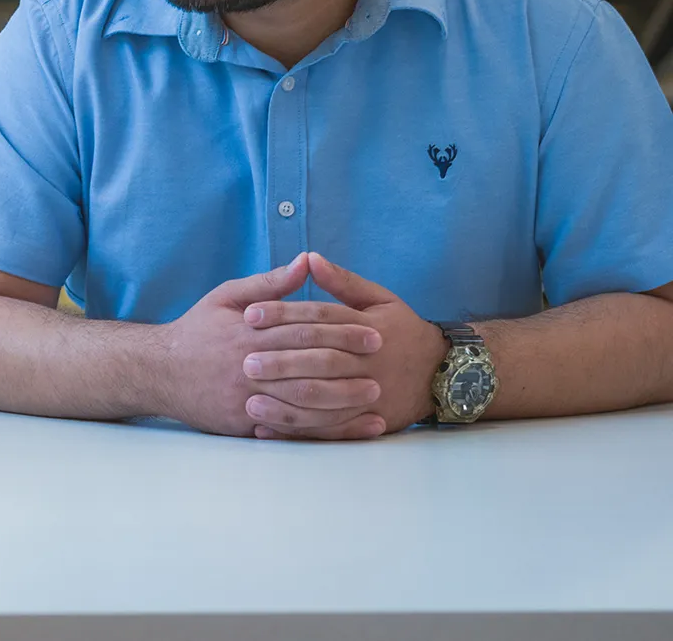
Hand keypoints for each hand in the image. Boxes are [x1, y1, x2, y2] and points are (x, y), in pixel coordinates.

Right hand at [159, 254, 383, 437]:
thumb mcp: (226, 296)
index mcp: (248, 331)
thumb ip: (268, 283)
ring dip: (342, 400)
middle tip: (382, 363)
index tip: (373, 332)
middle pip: (307, 365)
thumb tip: (306, 260)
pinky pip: (292, 429)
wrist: (158, 371)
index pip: (303, 329)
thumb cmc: (196, 330)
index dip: (341, 331)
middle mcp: (249, 365)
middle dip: (348, 364)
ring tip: (373, 396)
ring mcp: (247, 397)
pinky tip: (350, 428)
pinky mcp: (245, 424)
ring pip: (303, 401)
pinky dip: (324, 430)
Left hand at [243, 252, 446, 438]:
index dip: (283, 313)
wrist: (444, 372)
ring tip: (250, 402)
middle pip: (319, 361)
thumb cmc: (404, 330)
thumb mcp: (380, 299)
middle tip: (244, 362)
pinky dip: (299, 431)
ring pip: (324, 402)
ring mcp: (369, 395)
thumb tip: (309, 257)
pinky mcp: (368, 421)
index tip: (249, 314)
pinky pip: (330, 430)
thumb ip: (343, 281)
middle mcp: (367, 362)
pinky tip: (269, 429)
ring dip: (285, 405)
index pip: (320, 318)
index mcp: (367, 327)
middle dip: (281, 363)